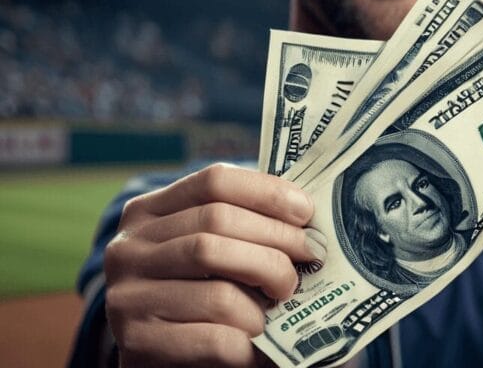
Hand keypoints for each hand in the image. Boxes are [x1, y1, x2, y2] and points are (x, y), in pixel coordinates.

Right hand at [104, 163, 325, 366]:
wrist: (153, 359)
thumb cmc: (192, 290)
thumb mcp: (204, 244)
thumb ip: (236, 222)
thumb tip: (303, 210)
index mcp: (147, 210)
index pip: (214, 181)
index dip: (267, 192)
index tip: (305, 211)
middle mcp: (128, 247)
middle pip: (218, 226)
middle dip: (275, 241)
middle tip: (309, 256)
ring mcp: (126, 296)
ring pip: (218, 288)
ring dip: (263, 298)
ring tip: (281, 304)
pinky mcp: (135, 344)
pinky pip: (212, 338)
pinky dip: (248, 342)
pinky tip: (261, 343)